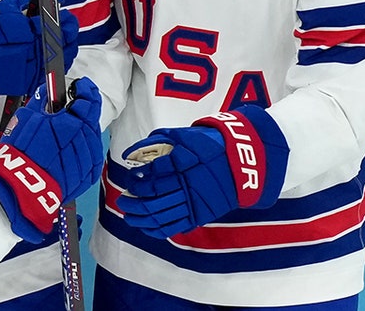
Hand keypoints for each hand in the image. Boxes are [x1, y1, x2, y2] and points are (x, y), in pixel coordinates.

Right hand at [0, 77, 103, 241]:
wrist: (21, 190)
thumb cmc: (20, 155)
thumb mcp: (25, 119)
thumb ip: (41, 101)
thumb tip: (47, 89)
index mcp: (71, 122)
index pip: (88, 99)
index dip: (85, 90)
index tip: (80, 87)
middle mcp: (84, 140)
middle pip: (91, 118)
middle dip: (82, 111)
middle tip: (71, 109)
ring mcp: (88, 160)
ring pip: (92, 138)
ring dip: (82, 131)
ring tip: (66, 133)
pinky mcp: (87, 176)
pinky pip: (91, 157)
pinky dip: (84, 149)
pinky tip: (71, 149)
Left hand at [116, 108, 287, 238]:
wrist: (241, 162)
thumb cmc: (208, 145)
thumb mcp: (184, 135)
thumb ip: (157, 141)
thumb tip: (130, 154)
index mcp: (184, 162)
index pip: (154, 174)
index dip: (139, 178)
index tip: (132, 177)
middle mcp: (188, 184)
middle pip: (154, 197)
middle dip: (134, 200)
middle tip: (123, 198)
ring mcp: (195, 201)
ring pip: (161, 214)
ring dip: (141, 216)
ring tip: (128, 213)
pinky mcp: (200, 215)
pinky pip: (174, 226)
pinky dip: (156, 228)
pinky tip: (145, 225)